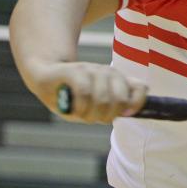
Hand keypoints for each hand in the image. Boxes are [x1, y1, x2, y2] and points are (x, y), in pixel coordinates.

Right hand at [30, 61, 147, 123]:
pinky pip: (85, 93)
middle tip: (94, 118)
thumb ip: (113, 106)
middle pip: (121, 100)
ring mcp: (93, 70)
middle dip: (107, 116)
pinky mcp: (76, 70)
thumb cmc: (73, 94)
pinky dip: (81, 106)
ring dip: (91, 114)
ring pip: (103, 99)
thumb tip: (127, 112)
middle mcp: (109, 72)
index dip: (136, 104)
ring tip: (81, 113)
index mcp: (118, 80)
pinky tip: (75, 110)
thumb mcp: (95, 103)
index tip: (125, 114)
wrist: (45, 76)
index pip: (141, 88)